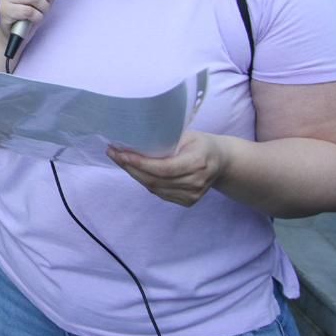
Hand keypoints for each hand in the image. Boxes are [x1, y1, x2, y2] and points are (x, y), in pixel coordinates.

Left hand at [108, 132, 227, 207]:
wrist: (221, 162)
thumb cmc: (200, 144)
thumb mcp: (187, 134)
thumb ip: (166, 138)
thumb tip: (134, 135)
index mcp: (198, 162)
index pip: (164, 168)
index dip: (140, 163)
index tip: (121, 153)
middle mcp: (197, 182)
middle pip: (156, 180)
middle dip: (130, 168)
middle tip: (113, 154)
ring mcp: (193, 195)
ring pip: (155, 189)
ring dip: (134, 175)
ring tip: (120, 160)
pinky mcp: (188, 202)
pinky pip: (160, 194)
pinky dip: (144, 182)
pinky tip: (135, 171)